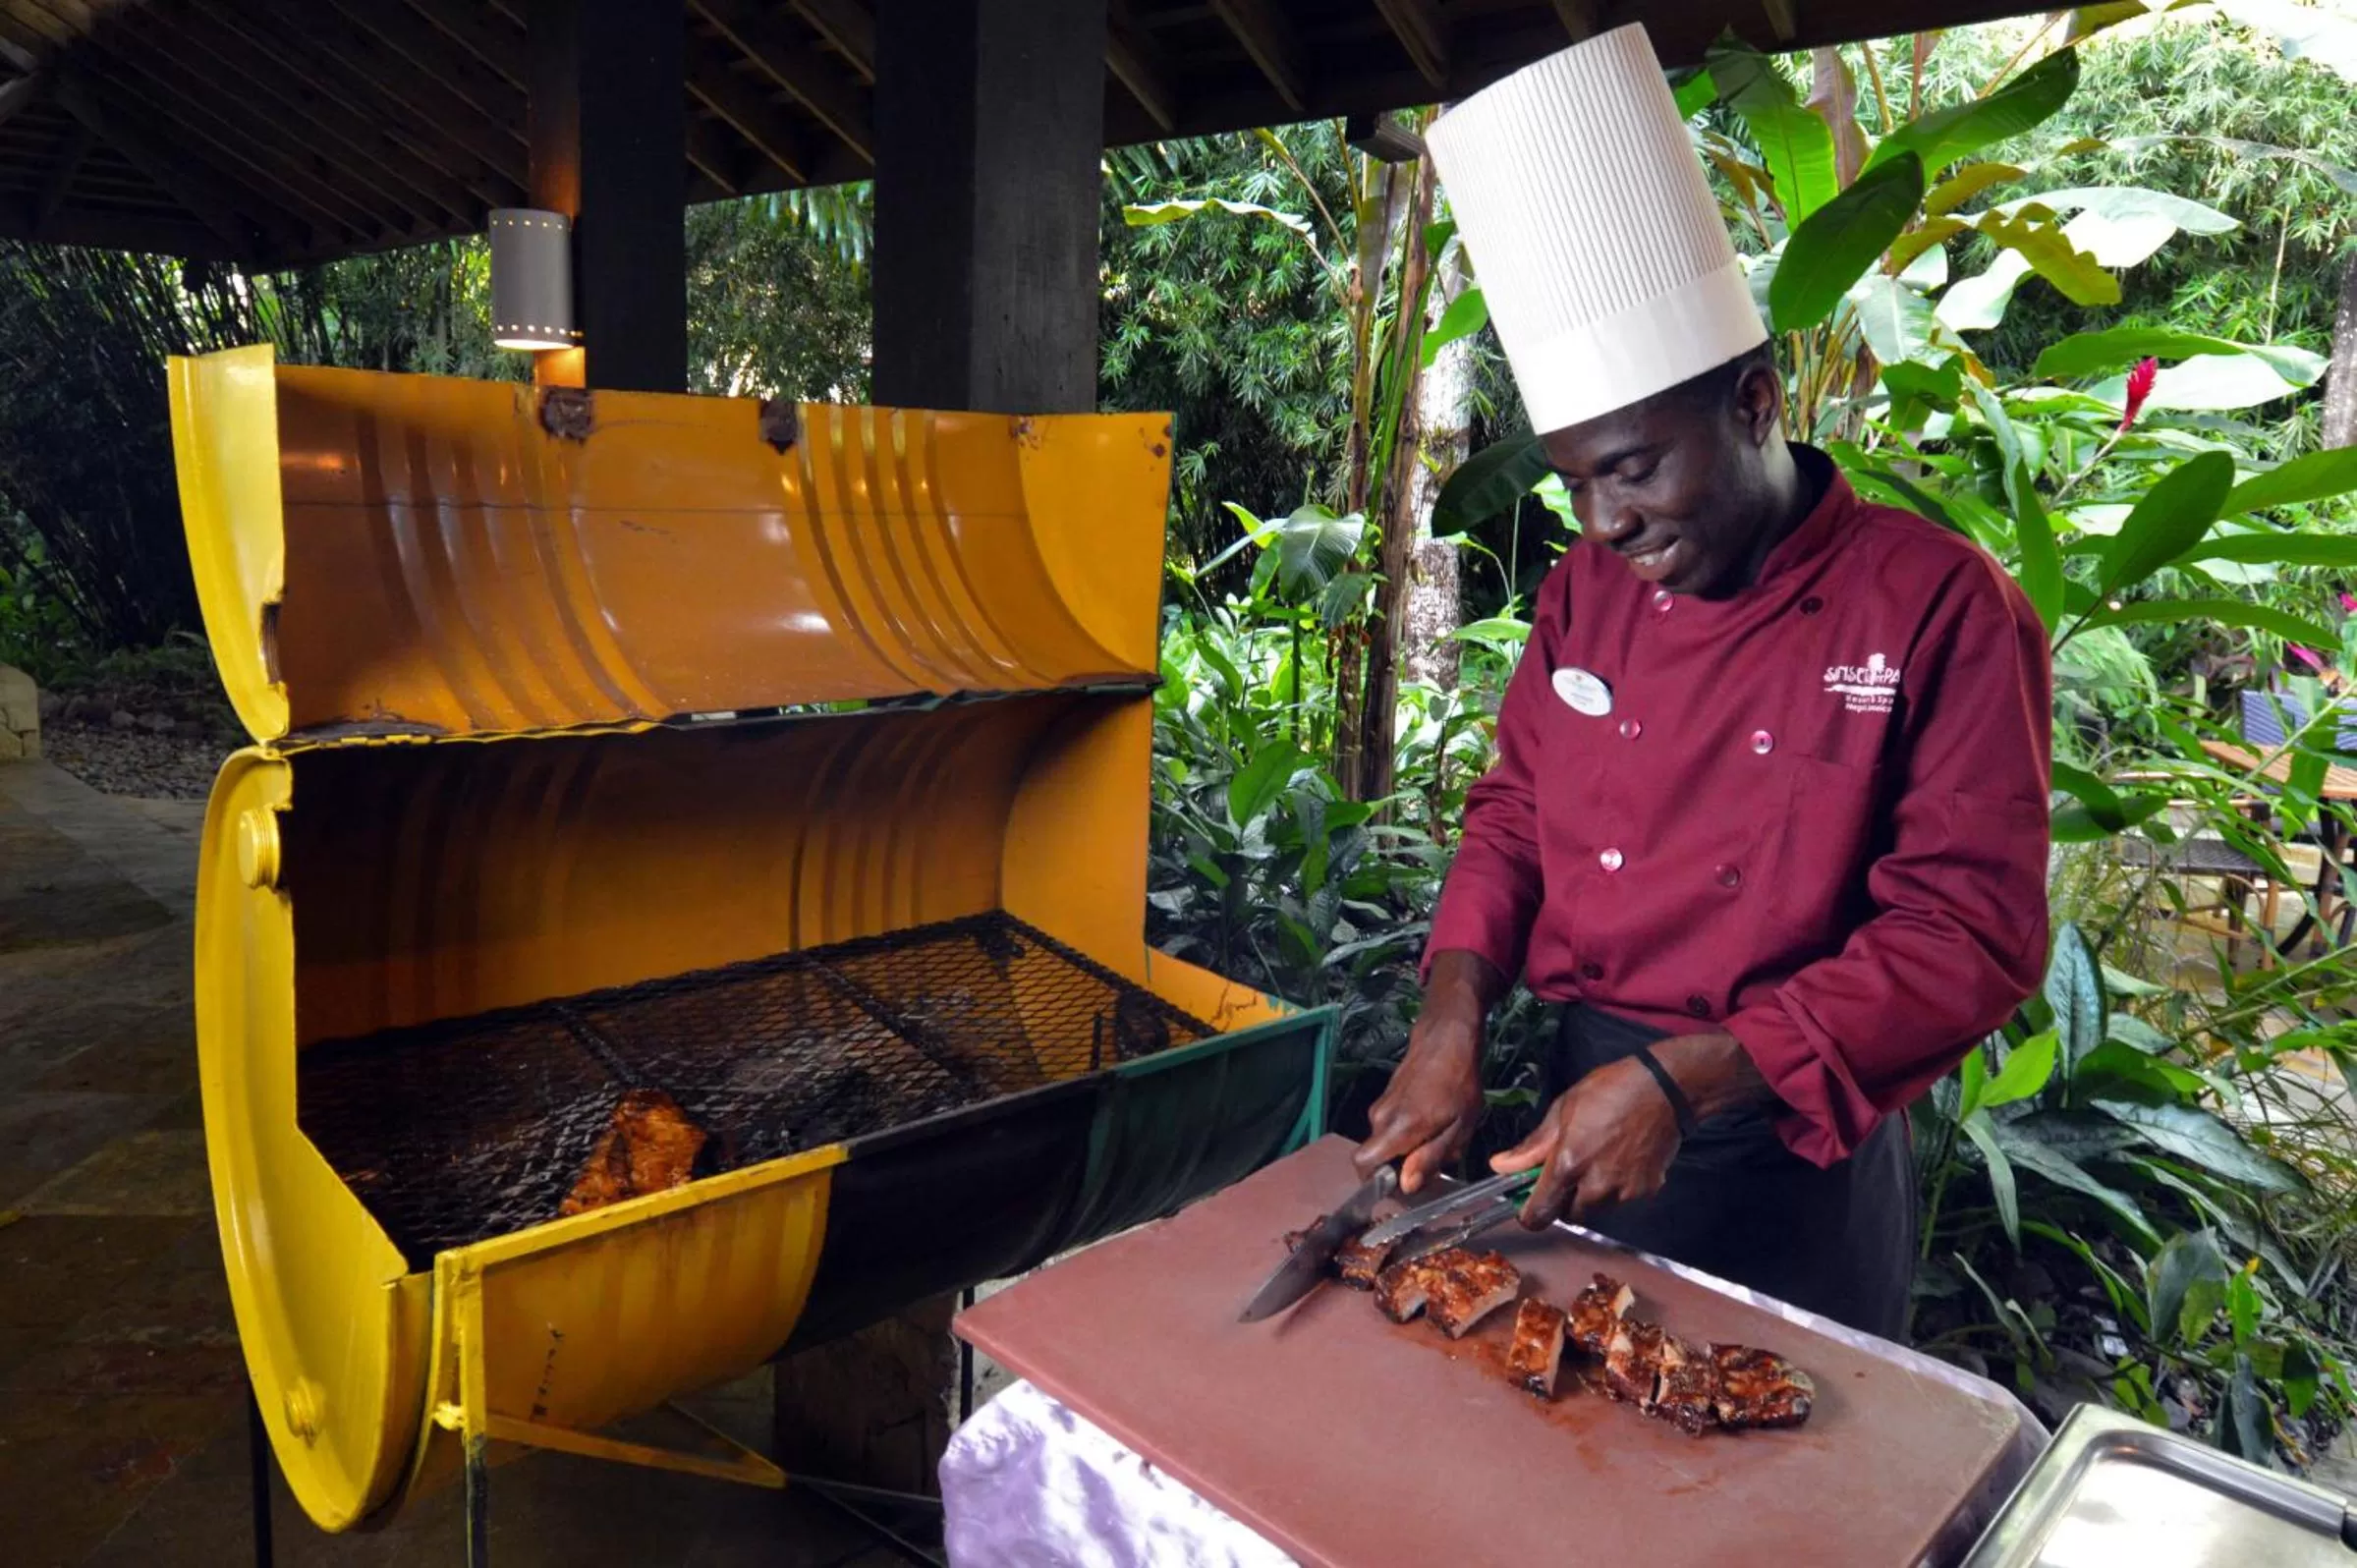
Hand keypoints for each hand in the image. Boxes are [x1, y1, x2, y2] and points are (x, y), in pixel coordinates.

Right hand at [1354, 1011, 1483, 1193]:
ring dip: (1408, 1148)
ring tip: (1439, 1133)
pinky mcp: (1385, 1099)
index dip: (1377, 1181)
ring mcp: (1380, 1107)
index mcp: (1396, 1128)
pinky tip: (1433, 1119)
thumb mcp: (1457, 1128)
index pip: (1362, 1164)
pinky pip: (1389, 1128)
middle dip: (1402, 1166)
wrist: (1446, 1040)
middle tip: (1434, 1156)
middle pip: (1377, 1157)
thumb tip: (1406, 1186)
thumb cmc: (1458, 1084)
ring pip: (1386, 1143)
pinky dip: (1407, 1133)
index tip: (1403, 1182)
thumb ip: (1429, 1158)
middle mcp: (1379, 1118)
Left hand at [1489, 1055, 1682, 1228]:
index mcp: (1568, 1165)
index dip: (1529, 1213)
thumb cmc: (1611, 1091)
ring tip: (1597, 1159)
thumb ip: (1532, 1146)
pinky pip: (1620, 1200)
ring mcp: (1623, 1192)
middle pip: (1567, 1214)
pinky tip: (1619, 1159)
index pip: (1539, 1214)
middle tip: (1567, 1171)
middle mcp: (1595, 1186)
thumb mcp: (1563, 1110)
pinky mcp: (1646, 1191)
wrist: (1666, 1089)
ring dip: (1588, 1195)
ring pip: (1594, 1208)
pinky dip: (1615, 1188)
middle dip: (1562, 1199)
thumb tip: (1500, 1166)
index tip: (1527, 1203)